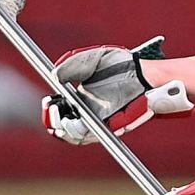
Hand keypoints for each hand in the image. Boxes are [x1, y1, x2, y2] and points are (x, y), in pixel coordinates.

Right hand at [41, 36, 192, 144]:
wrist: (146, 74)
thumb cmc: (123, 65)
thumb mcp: (94, 58)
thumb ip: (73, 64)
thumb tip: (54, 74)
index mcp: (80, 99)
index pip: (58, 112)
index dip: (49, 111)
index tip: (49, 101)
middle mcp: (88, 113)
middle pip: (62, 128)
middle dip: (52, 121)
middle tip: (52, 110)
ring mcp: (99, 122)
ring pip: (74, 135)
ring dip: (64, 129)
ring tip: (61, 117)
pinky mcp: (111, 128)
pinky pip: (92, 136)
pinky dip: (80, 132)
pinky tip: (76, 123)